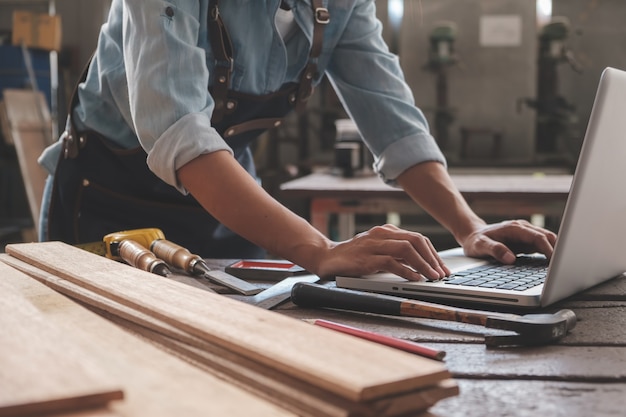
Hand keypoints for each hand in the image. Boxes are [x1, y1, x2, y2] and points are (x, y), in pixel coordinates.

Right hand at [316, 224, 449, 280]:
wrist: (326, 257)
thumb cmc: (353, 257)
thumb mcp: (378, 252)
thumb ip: (396, 255)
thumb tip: (421, 266)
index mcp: (386, 231)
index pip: (417, 238)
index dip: (433, 254)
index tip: (442, 268)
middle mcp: (382, 234)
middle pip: (416, 241)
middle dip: (432, 258)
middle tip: (441, 274)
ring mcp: (373, 245)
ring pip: (406, 249)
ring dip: (423, 264)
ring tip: (432, 277)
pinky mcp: (366, 258)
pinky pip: (391, 262)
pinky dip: (406, 271)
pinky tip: (415, 279)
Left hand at [460, 220, 556, 263]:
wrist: (472, 234)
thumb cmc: (475, 240)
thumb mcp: (480, 245)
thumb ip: (495, 250)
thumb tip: (511, 259)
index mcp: (514, 228)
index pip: (538, 237)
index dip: (549, 249)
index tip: (556, 261)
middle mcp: (523, 229)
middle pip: (548, 237)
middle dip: (558, 250)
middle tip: (564, 267)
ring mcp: (526, 234)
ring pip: (548, 240)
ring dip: (556, 251)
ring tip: (561, 268)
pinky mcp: (526, 241)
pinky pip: (542, 246)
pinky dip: (549, 254)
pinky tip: (551, 266)